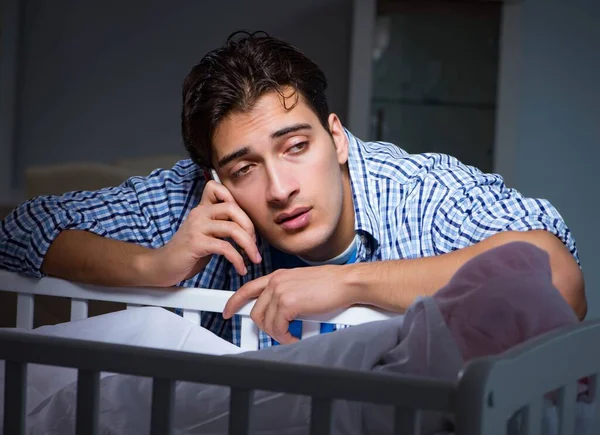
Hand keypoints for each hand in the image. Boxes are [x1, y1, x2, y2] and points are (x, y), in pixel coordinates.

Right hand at [144, 180, 261, 285]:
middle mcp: (199, 214)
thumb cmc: (187, 252)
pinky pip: (225, 247)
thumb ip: (220, 224)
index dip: (235, 199)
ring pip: (232, 228)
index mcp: (202, 209)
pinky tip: (241, 268)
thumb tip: (247, 226)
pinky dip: (237, 259)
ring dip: (248, 246)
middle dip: (250, 227)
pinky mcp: (196, 243)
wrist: (162, 266)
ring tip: (254, 259)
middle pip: (233, 208)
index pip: (217, 188)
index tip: (245, 223)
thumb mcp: (205, 233)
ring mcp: (197, 227)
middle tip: (255, 245)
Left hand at [223, 265, 354, 343]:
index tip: (227, 311)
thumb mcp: (302, 285)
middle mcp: (276, 281)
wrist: (347, 283)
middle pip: (255, 312)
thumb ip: (287, 293)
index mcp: (278, 276)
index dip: (234, 301)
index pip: (248, 288)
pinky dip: (287, 337)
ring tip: (292, 335)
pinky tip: (297, 335)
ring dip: (279, 334)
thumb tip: (280, 313)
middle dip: (265, 328)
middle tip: (279, 333)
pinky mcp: (288, 303)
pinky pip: (278, 328)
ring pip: (266, 323)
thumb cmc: (332, 286)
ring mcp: (280, 291)